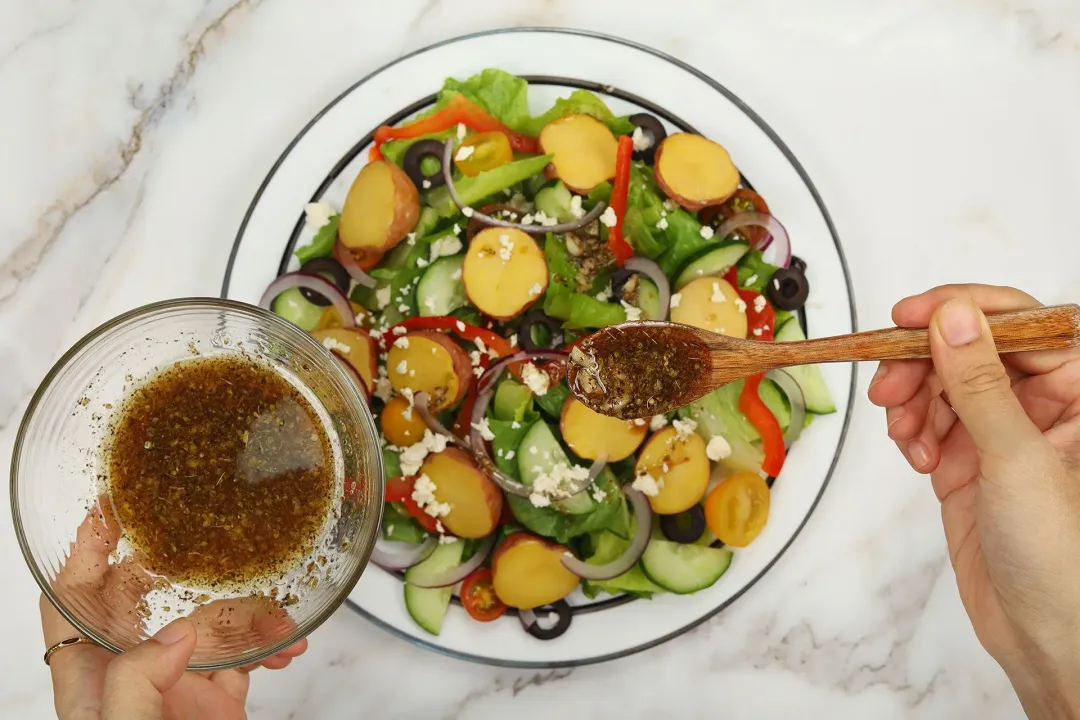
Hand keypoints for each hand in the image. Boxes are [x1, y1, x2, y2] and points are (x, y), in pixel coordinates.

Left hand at [41, 504, 307, 719]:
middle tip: (195, 535)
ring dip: (244, 608)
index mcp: (92, 680)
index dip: (81, 554)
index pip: (69, 604)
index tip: (105, 512)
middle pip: (137, 599)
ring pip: (205, 620)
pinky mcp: (218, 698)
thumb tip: (178, 632)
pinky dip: (271, 641)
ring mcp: (177, 683)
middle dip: (168, 563)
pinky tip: (289, 643)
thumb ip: (138, 683)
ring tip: (275, 611)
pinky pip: (246, 654)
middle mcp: (132, 673)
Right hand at [868, 285, 1079, 717]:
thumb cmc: (1061, 557)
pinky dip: (910, 431)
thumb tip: (954, 317)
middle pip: (966, 349)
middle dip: (922, 362)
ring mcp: (1000, 433)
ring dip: (911, 400)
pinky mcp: (967, 461)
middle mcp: (1041, 405)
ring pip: (939, 384)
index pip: (1018, 323)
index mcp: (1077, 392)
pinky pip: (927, 422)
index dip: (963, 310)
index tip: (910, 315)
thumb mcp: (1018, 459)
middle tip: (890, 384)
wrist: (1043, 635)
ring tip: (903, 431)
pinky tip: (914, 455)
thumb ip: (980, 384)